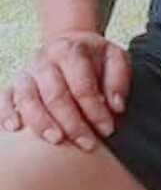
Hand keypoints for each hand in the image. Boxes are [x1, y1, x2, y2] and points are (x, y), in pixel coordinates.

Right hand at [0, 32, 130, 150]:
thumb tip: (116, 106)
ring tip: (56, 140)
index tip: (108, 129)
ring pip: (28, 98)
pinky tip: (15, 128)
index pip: (82, 85)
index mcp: (70, 51)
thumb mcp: (116, 58)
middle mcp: (44, 60)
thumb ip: (119, 79)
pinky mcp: (14, 85)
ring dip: (41, 122)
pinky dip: (6, 113)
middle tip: (88, 144)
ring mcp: (27, 73)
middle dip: (72, 123)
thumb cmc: (95, 58)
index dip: (95, 110)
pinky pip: (4, 98)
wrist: (69, 45)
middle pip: (55, 95)